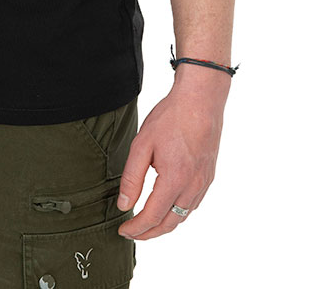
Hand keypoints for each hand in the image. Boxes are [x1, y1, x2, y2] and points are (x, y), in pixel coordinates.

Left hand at [116, 78, 226, 240]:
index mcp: (174, 180)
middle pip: (170, 223)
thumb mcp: (142, 145)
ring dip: (165, 224)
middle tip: (133, 233)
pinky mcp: (208, 176)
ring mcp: (203, 182)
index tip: (123, 231)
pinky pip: (193, 204)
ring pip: (184, 216)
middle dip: (150, 233)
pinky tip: (168, 206)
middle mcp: (192, 186)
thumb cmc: (171, 118)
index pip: (153, 217)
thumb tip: (124, 205)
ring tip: (147, 223)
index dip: (137, 228)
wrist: (200, 100)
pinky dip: (179, 212)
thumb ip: (132, 178)